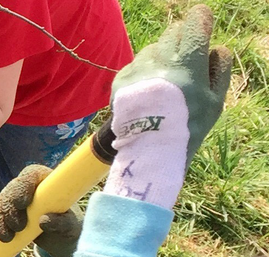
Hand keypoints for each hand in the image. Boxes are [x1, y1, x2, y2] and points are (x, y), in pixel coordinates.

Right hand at [0, 165, 82, 256]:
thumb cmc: (69, 226)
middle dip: (10, 208)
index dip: (23, 187)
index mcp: (46, 180)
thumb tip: (43, 220)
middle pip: (12, 190)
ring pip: (2, 202)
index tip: (22, 204)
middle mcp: (28, 186)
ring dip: (1, 220)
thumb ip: (61, 223)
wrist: (60, 237)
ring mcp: (15, 197)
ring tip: (7, 238)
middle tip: (18, 227)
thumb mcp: (70, 226)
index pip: (31, 175)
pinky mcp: (7, 210)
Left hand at [111, 4, 230, 167]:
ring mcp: (139, 69)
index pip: (194, 25)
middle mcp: (161, 62)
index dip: (200, 21)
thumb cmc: (187, 127)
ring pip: (153, 48)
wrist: (147, 150)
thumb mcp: (215, 102)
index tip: (201, 24)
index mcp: (189, 65)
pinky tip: (148, 92)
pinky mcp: (121, 79)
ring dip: (162, 57)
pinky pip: (136, 64)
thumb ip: (219, 70)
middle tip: (185, 58)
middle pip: (173, 32)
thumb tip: (216, 48)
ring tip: (165, 84)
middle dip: (182, 39)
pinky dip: (144, 72)